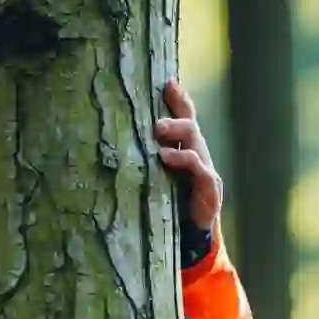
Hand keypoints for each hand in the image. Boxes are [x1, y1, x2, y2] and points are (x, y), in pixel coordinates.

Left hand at [155, 79, 222, 231]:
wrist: (191, 236)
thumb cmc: (169, 203)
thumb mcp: (155, 177)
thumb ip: (143, 158)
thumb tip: (108, 140)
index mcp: (186, 149)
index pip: (185, 117)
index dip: (179, 99)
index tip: (168, 82)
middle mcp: (198, 153)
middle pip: (190, 125)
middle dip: (174, 116)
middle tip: (154, 118)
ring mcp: (206, 169)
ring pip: (195, 141)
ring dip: (177, 132)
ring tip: (158, 131)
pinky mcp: (211, 187)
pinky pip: (199, 168)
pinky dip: (183, 160)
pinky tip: (166, 157)